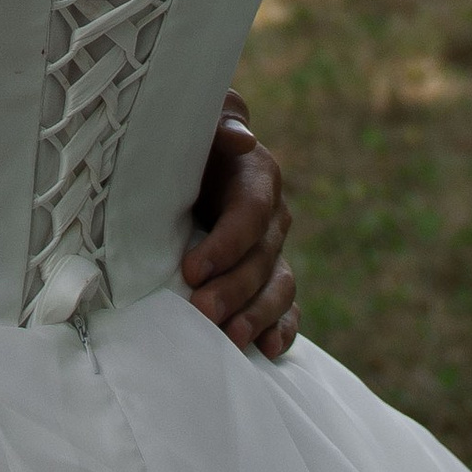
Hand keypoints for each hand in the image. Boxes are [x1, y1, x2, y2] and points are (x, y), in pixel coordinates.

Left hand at [181, 103, 298, 357]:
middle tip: (202, 313)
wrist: (186, 164)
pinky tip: (266, 350)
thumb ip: (220, 121)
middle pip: (262, 258)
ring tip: (231, 340)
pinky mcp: (267, 279)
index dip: (227, 244)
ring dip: (257, 316)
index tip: (191, 270)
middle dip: (234, 289)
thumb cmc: (186, 139)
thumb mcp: (197, 121)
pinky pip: (286, 308)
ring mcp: (272, 251)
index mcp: (258, 176)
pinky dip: (281, 330)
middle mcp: (272, 217)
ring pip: (278, 288)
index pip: (251, 213)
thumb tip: (241, 139)